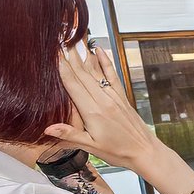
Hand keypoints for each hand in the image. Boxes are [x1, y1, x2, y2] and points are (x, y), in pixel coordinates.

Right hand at [42, 43, 162, 171]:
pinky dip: (105, 62)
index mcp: (93, 112)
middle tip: (59, 41)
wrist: (146, 152)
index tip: (53, 54)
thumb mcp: (91, 147)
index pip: (73, 85)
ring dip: (83, 56)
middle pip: (82, 75)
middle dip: (69, 58)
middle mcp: (103, 100)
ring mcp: (113, 97)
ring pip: (95, 73)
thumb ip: (69, 135)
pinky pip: (111, 75)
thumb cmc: (119, 152)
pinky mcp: (121, 97)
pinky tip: (99, 50)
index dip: (62, 69)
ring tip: (73, 42)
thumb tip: (48, 129)